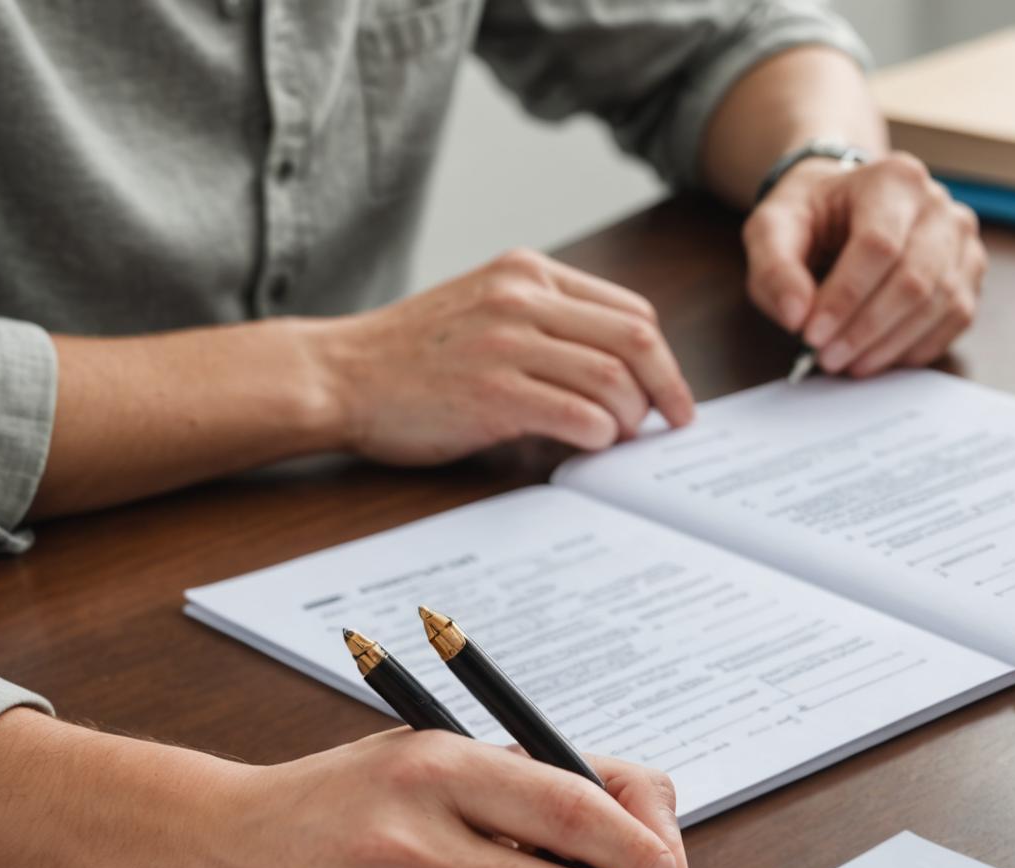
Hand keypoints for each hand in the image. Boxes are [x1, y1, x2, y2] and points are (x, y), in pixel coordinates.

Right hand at [319, 250, 694, 461]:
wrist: (338, 376)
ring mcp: (506, 344)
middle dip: (668, 387)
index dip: (662, 358)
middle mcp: (521, 299)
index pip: (629, 310)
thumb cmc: (413, 358)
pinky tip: (590, 447)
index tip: (670, 394)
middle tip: (675, 422)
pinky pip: (577, 415)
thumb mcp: (485, 313)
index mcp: (527, 273)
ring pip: (613, 379)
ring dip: (630, 419)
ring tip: (619, 440)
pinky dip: (599, 436)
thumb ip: (547, 330)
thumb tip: (620, 380)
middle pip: (636, 339)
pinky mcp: (493, 394)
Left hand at [743, 153, 986, 377]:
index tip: (812, 335)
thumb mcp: (773, 228)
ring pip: (938, 305)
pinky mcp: (970, 273)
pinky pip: (954, 320)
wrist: (846, 206)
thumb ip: (775, 268)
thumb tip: (796, 316)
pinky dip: (914, 348)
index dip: (845, 298)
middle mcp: (938, 204)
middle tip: (827, 359)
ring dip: (889, 346)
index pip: (878, 246)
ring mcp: (961, 239)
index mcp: (892, 179)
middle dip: (866, 330)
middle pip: (914, 280)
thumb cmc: (812, 216)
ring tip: (847, 364)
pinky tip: (878, 356)